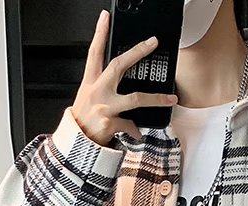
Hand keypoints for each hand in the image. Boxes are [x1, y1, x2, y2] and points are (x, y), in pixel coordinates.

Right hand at [66, 9, 178, 146]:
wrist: (76, 144)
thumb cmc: (84, 121)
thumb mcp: (87, 99)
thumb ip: (103, 89)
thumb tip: (122, 86)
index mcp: (90, 82)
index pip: (94, 53)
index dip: (99, 34)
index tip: (105, 17)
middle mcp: (97, 91)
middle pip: (119, 66)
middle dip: (137, 52)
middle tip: (152, 42)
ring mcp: (105, 106)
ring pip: (135, 98)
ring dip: (156, 98)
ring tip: (171, 98)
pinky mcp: (110, 122)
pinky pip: (130, 125)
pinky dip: (135, 130)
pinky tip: (136, 134)